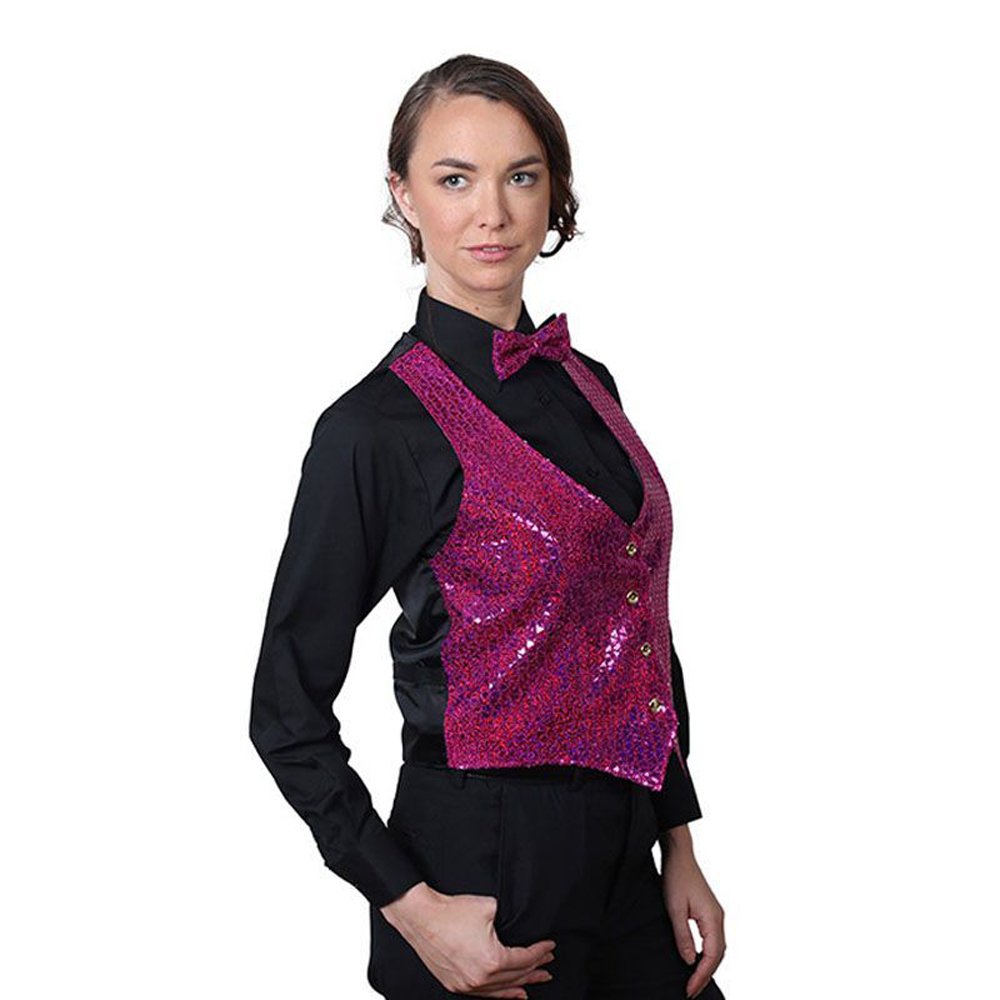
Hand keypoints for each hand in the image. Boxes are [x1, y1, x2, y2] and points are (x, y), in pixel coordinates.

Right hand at [381, 882, 555, 997]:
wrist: (421, 916)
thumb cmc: (451, 912)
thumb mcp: (489, 907)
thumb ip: (507, 918)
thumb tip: (515, 924)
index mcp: (492, 961)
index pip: (524, 959)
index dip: (540, 952)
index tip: (550, 947)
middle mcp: (481, 978)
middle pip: (516, 977)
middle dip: (535, 970)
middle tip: (548, 965)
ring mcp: (467, 985)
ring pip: (501, 989)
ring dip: (520, 985)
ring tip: (535, 981)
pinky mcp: (455, 984)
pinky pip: (484, 994)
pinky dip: (500, 994)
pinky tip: (511, 994)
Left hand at [659, 827, 725, 998]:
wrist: (679, 856)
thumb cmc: (676, 877)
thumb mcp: (674, 909)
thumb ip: (683, 936)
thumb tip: (690, 961)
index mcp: (713, 919)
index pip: (712, 956)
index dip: (701, 975)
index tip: (689, 989)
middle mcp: (718, 919)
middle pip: (718, 955)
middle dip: (705, 975)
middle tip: (690, 991)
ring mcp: (715, 915)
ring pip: (717, 948)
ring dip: (707, 966)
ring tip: (693, 981)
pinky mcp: (709, 912)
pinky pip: (712, 940)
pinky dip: (707, 954)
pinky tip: (697, 960)